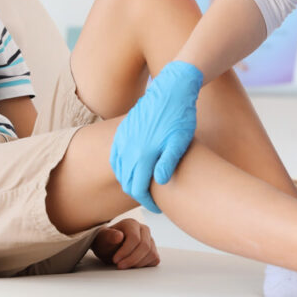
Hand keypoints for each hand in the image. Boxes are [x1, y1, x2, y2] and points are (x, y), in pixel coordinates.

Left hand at [91, 219, 159, 269]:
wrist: (110, 246)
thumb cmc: (106, 241)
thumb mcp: (103, 239)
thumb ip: (110, 236)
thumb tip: (119, 236)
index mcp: (131, 223)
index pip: (134, 238)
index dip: (125, 251)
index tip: (115, 260)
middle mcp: (144, 229)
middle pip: (145, 246)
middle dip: (132, 259)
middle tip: (120, 266)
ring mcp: (150, 239)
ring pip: (151, 254)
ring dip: (137, 264)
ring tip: (125, 265)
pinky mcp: (153, 249)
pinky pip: (154, 259)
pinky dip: (144, 265)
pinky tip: (133, 265)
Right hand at [110, 61, 203, 212]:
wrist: (171, 88)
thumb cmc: (180, 115)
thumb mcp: (180, 140)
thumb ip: (168, 162)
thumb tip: (158, 181)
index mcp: (143, 153)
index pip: (138, 188)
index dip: (147, 202)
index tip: (158, 208)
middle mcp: (129, 147)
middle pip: (126, 181)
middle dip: (137, 194)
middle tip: (152, 201)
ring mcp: (123, 138)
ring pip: (119, 170)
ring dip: (128, 182)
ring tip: (143, 187)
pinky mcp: (123, 130)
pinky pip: (115, 156)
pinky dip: (120, 167)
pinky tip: (131, 170)